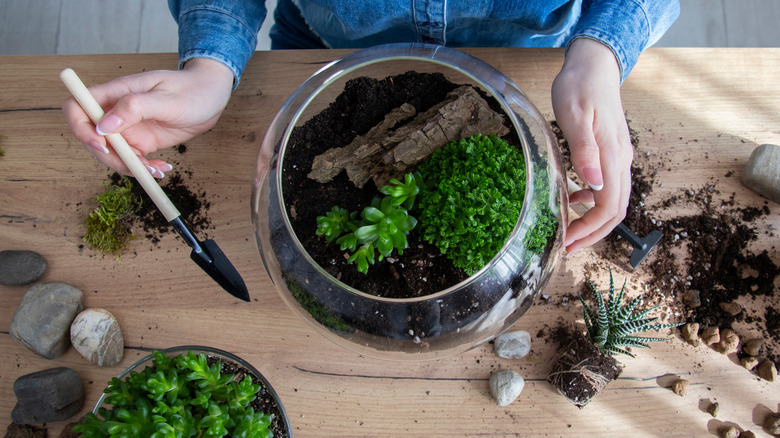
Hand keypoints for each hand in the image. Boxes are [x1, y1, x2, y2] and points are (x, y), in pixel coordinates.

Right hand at [62, 58, 233, 177]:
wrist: (212, 95)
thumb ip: (134, 108)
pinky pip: (132, 160)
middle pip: (91, 138)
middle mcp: (116, 111)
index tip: (102, 145)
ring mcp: (128, 128)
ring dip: (129, 167)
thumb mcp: (165, 98)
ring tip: (156, 170)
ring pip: (112, 154)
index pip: (77, 108)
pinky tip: (162, 168)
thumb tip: (104, 125)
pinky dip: (143, 169)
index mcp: (116, 93)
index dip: (80, 128)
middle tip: (137, 166)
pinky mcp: (142, 142)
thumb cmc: (191, 88)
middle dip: (110, 158)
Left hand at [551, 37, 632, 254]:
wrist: (595, 65)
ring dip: (593, 221)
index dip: (590, 230)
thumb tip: (594, 186)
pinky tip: (572, 200)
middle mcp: (621, 160)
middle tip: (567, 248)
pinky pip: (607, 186)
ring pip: (613, 201)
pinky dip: (592, 201)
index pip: (609, 207)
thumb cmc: (580, 87)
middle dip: (592, 234)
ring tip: (568, 232)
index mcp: (613, 156)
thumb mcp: (575, 117)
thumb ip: (584, 152)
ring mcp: (618, 157)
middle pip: (615, 211)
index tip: (567, 242)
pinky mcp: (611, 152)